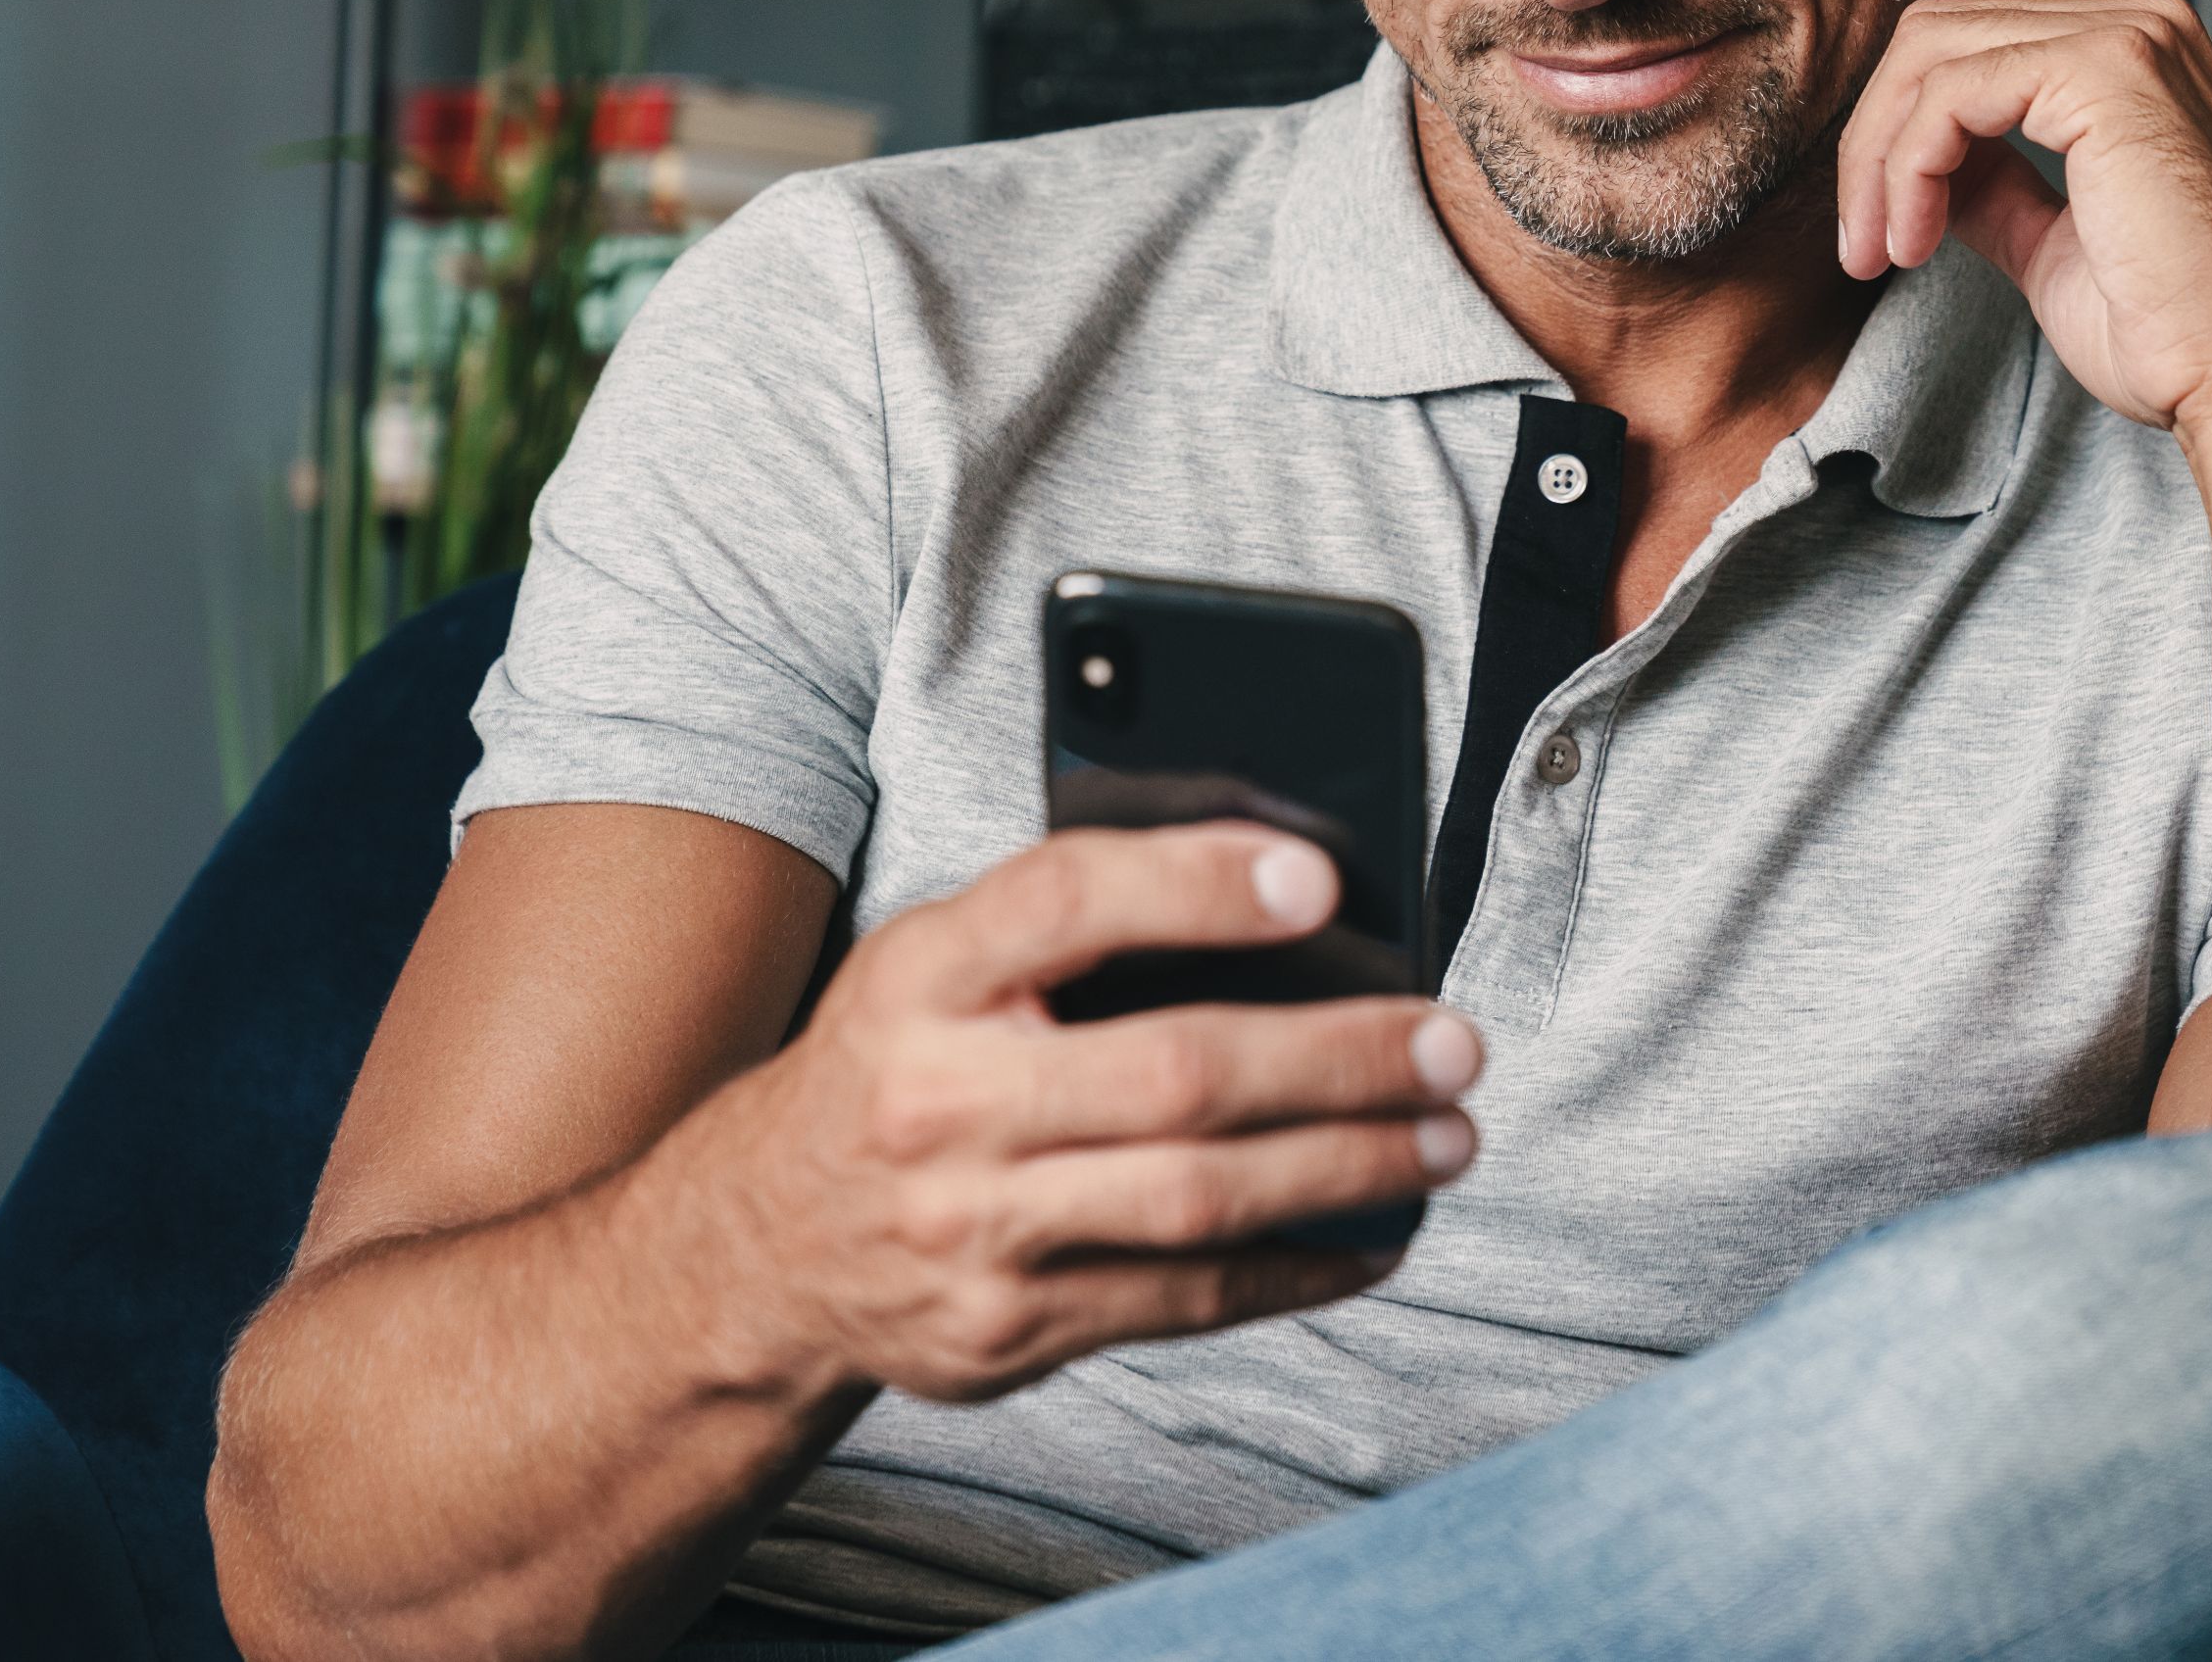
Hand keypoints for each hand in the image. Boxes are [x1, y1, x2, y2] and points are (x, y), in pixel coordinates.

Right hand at [674, 824, 1483, 1406]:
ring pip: (1198, 1199)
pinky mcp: (1006, 1332)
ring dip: (1350, 1168)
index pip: (1065, 900)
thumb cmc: (894, 1066)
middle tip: (1452, 1040)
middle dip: (1339, 1057)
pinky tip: (1376, 1231)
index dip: (1195, 882)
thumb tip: (1283, 890)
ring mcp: (970, 1230)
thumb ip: (1070, 919)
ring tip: (1447, 1137)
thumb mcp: (934, 960)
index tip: (1320, 878)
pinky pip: (1187, 1299)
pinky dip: (1300, 1267)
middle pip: (1174, 1072)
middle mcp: (938, 1101)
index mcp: (920, 975)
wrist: (759, 1248)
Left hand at [1836, 0, 2211, 439]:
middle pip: (1945, 27)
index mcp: (2148, 55)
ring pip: (1930, 56)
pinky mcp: (2104, 71)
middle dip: (1877, 136)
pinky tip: (1913, 235)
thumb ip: (1998, 188)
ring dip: (1880, 164)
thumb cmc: (2181, 333)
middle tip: (1867, 240)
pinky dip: (1904, 168)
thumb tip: (1933, 174)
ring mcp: (2128, 37)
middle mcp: (2144, 25)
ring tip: (1884, 250)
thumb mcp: (2058, 245)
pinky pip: (1947, 96)